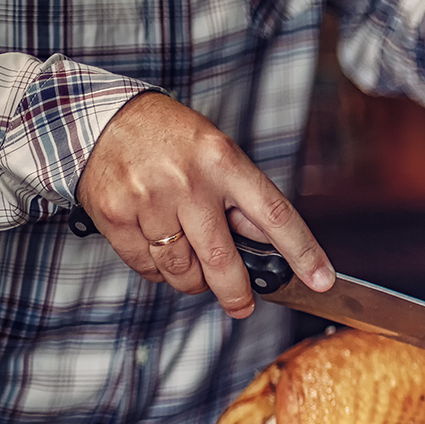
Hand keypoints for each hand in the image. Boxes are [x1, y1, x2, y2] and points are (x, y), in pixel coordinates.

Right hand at [76, 93, 334, 318]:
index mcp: (223, 162)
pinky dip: (158, 271)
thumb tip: (267, 246)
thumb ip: (242, 198)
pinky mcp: (114, 215)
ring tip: (194, 268)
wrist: (103, 117)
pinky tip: (161, 250)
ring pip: (181, 270)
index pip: (274, 215)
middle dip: (236, 294)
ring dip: (192, 281)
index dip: (302, 252)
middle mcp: (187, 182)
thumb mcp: (218, 152)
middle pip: (221, 260)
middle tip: (242, 305)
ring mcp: (148, 200)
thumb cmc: (171, 139)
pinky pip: (146, 267)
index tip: (321, 280)